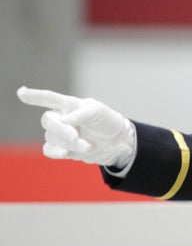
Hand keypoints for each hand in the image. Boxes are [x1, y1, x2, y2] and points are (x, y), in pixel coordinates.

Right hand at [17, 86, 134, 167]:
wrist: (116, 142)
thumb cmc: (107, 121)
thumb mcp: (98, 112)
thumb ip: (80, 113)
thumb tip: (63, 121)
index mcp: (70, 105)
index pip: (50, 98)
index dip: (35, 96)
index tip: (21, 92)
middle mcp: (62, 118)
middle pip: (48, 120)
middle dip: (61, 129)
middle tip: (76, 136)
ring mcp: (61, 134)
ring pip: (52, 138)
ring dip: (69, 143)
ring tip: (87, 145)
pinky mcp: (63, 148)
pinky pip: (49, 150)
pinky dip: (55, 152)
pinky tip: (65, 153)